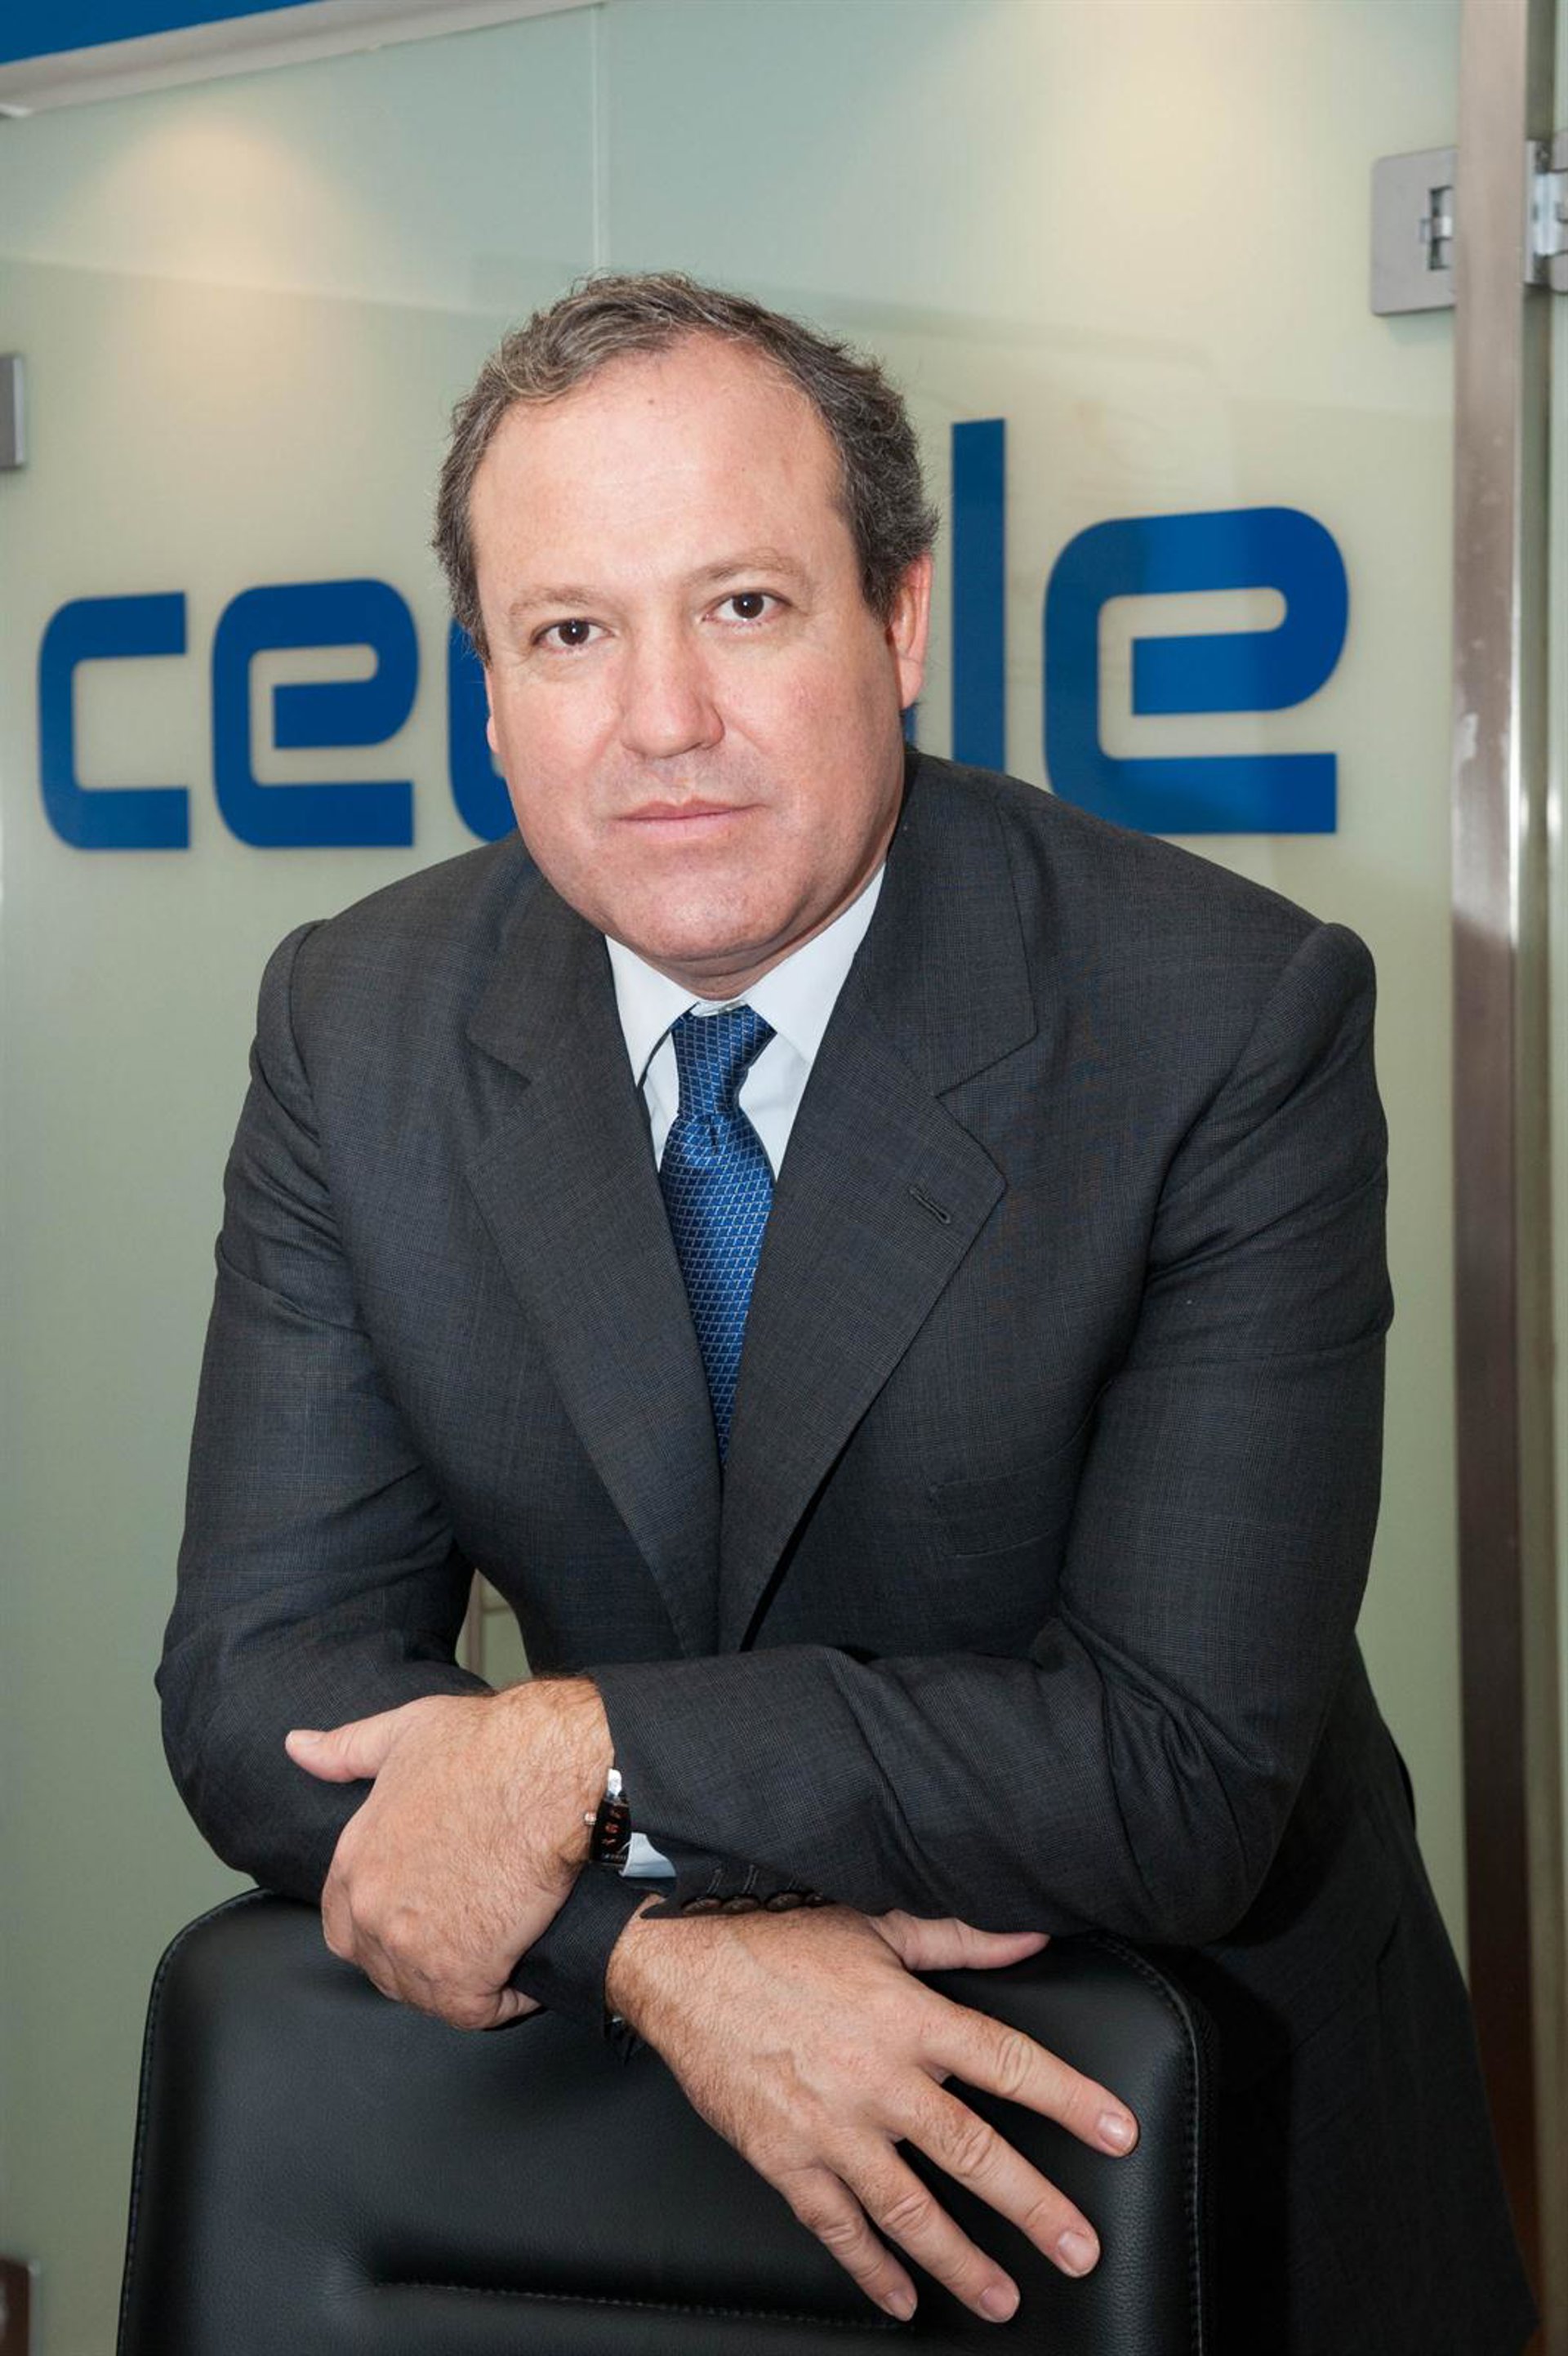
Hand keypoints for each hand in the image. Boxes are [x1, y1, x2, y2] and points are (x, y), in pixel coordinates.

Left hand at [286, 1679, 611, 2029]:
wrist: (547, 1773)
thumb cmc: (488, 1748)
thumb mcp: (404, 1733)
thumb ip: (346, 1750)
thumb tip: (297, 1747)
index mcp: (354, 1861)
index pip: (344, 1925)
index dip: (387, 1924)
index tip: (427, 1914)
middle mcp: (372, 1910)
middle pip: (384, 1966)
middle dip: (424, 1957)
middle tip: (470, 1931)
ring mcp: (413, 1948)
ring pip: (427, 1993)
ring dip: (462, 1982)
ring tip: (499, 1953)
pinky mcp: (463, 1974)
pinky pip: (474, 2012)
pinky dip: (502, 2001)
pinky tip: (522, 1975)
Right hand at [605, 1901, 1136, 2325]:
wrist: (683, 1967)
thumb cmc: (782, 1939)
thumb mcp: (877, 1924)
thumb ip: (960, 1938)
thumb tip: (1032, 1937)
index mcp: (909, 2016)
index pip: (1007, 2062)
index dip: (1068, 2098)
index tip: (1117, 2133)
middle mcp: (878, 2078)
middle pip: (972, 2151)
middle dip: (1034, 2206)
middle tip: (1081, 2249)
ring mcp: (831, 2127)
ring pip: (910, 2208)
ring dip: (963, 2260)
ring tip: (1005, 2298)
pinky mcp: (785, 2160)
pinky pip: (838, 2228)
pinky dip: (872, 2270)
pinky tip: (903, 2301)